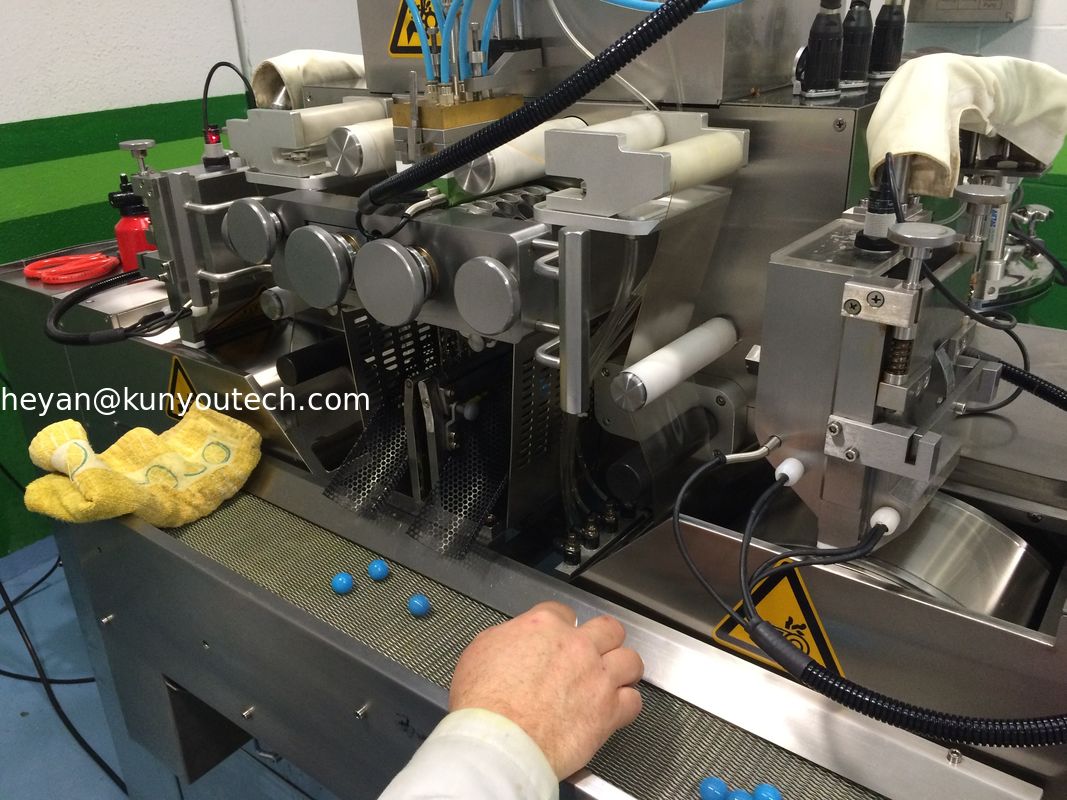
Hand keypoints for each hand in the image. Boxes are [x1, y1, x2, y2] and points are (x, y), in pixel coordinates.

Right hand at [449, 601, 643, 778]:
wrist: (500, 741)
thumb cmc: (484, 703)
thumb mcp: (480, 650)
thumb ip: (506, 637)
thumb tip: (514, 640)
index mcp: (544, 626)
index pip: (565, 612)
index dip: (562, 625)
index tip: (561, 636)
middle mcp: (577, 647)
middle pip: (609, 629)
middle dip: (604, 639)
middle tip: (597, 650)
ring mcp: (597, 678)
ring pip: (630, 660)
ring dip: (623, 668)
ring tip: (615, 677)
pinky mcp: (608, 712)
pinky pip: (634, 701)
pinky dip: (626, 704)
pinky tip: (616, 709)